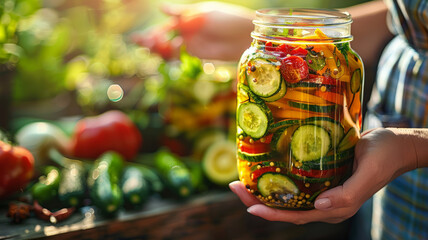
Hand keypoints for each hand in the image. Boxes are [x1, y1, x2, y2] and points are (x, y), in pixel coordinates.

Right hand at [132, 2, 253, 60]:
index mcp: (186, 17)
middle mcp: (185, 31)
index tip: (142, 38)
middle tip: (141, 44)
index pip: (164, 26)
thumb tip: (161, 9)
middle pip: (162, 38)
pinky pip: (179, 57)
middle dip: (150, 41)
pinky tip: (169, 51)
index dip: (152, 32)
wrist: (244, 36)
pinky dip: (171, 56)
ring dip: (157, 50)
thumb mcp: (203, 14)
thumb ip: (182, 14)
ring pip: (168, 49)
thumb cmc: (226, 19)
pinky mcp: (196, 55)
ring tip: (150, 50)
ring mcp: (190, 43)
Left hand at [229, 128, 416, 223]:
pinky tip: (265, 169)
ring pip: (289, 195)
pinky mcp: (324, 177)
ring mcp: (324, 190)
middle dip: (258, 200)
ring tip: (242, 179)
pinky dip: (279, 179)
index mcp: (335, 208)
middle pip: (286, 207)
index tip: (248, 205)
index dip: (272, 213)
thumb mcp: (369, 173)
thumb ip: (348, 194)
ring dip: (265, 189)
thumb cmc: (384, 157)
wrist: (397, 145)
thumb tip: (320, 206)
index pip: (297, 216)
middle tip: (234, 186)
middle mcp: (325, 202)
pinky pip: (297, 182)